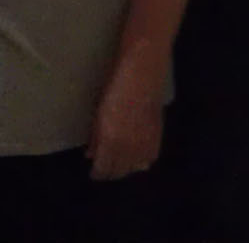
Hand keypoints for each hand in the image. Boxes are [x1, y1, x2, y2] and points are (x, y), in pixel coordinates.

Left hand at [88, 48, 164, 179]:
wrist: (143, 75)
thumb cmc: (114, 89)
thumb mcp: (99, 114)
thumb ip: (95, 138)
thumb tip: (90, 155)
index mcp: (112, 143)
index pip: (104, 169)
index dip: (98, 173)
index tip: (94, 172)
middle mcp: (130, 149)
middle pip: (120, 171)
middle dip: (110, 172)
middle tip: (104, 169)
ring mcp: (146, 145)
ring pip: (136, 168)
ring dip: (126, 168)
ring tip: (118, 163)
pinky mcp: (158, 138)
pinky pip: (149, 159)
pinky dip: (141, 161)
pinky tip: (136, 156)